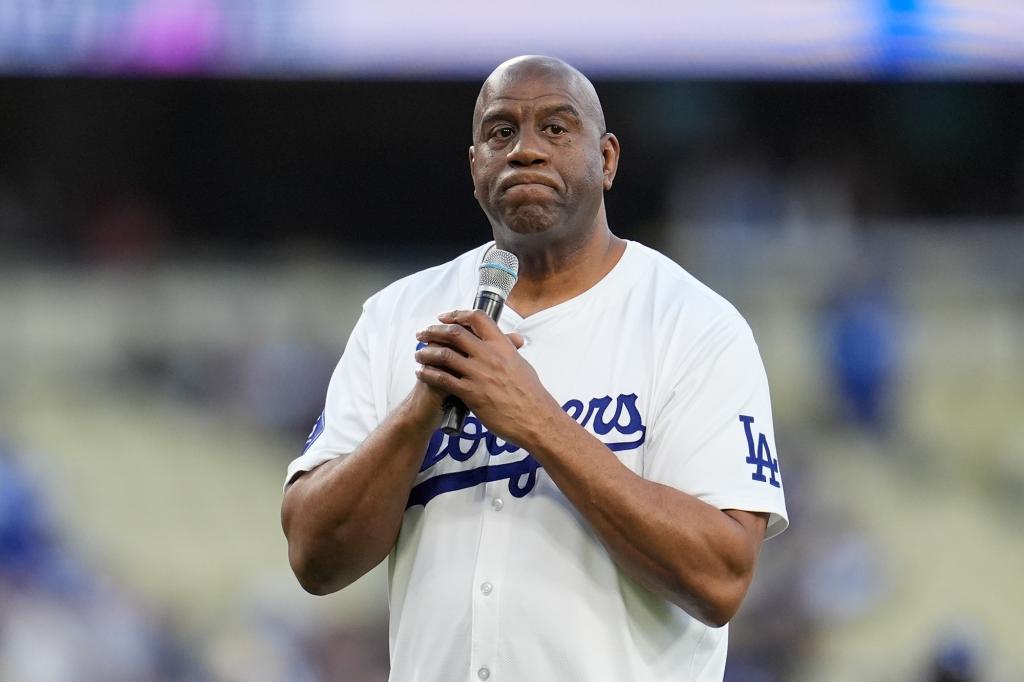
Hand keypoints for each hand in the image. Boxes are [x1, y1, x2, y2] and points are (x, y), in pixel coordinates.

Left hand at [414, 309, 559, 444]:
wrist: (535, 419)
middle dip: (433, 331)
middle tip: (422, 334)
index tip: (444, 318)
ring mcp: (478, 374)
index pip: (477, 318)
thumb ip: (510, 350)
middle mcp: (489, 355)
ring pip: (444, 355)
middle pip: (454, 333)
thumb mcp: (521, 364)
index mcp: (502, 345)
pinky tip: (421, 373)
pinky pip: (443, 379)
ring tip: (418, 354)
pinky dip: (428, 374)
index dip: (457, 314)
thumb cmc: (531, 394)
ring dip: (426, 353)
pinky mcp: (471, 393)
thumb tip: (511, 341)